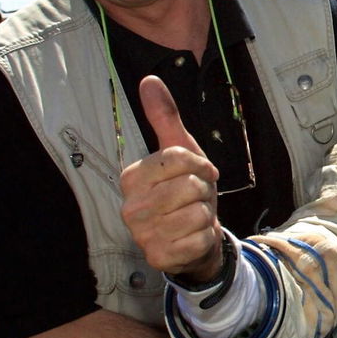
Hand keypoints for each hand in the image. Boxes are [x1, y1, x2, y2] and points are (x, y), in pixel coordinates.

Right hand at [120, 75, 222, 280]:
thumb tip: (150, 80)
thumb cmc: (185, 193)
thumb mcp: (181, 151)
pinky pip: (201, 238)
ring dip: (205, 215)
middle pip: (191, 185)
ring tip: (193, 218)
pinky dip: (205, 237)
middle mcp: (131, 207)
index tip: (201, 172)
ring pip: (199, 212)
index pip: (179, 157)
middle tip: (194, 200)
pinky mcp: (159, 257)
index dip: (201, 164)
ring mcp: (142, 234)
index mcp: (132, 177)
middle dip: (203, 192)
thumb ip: (165, 117)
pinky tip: (192, 238)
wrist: (192, 238)